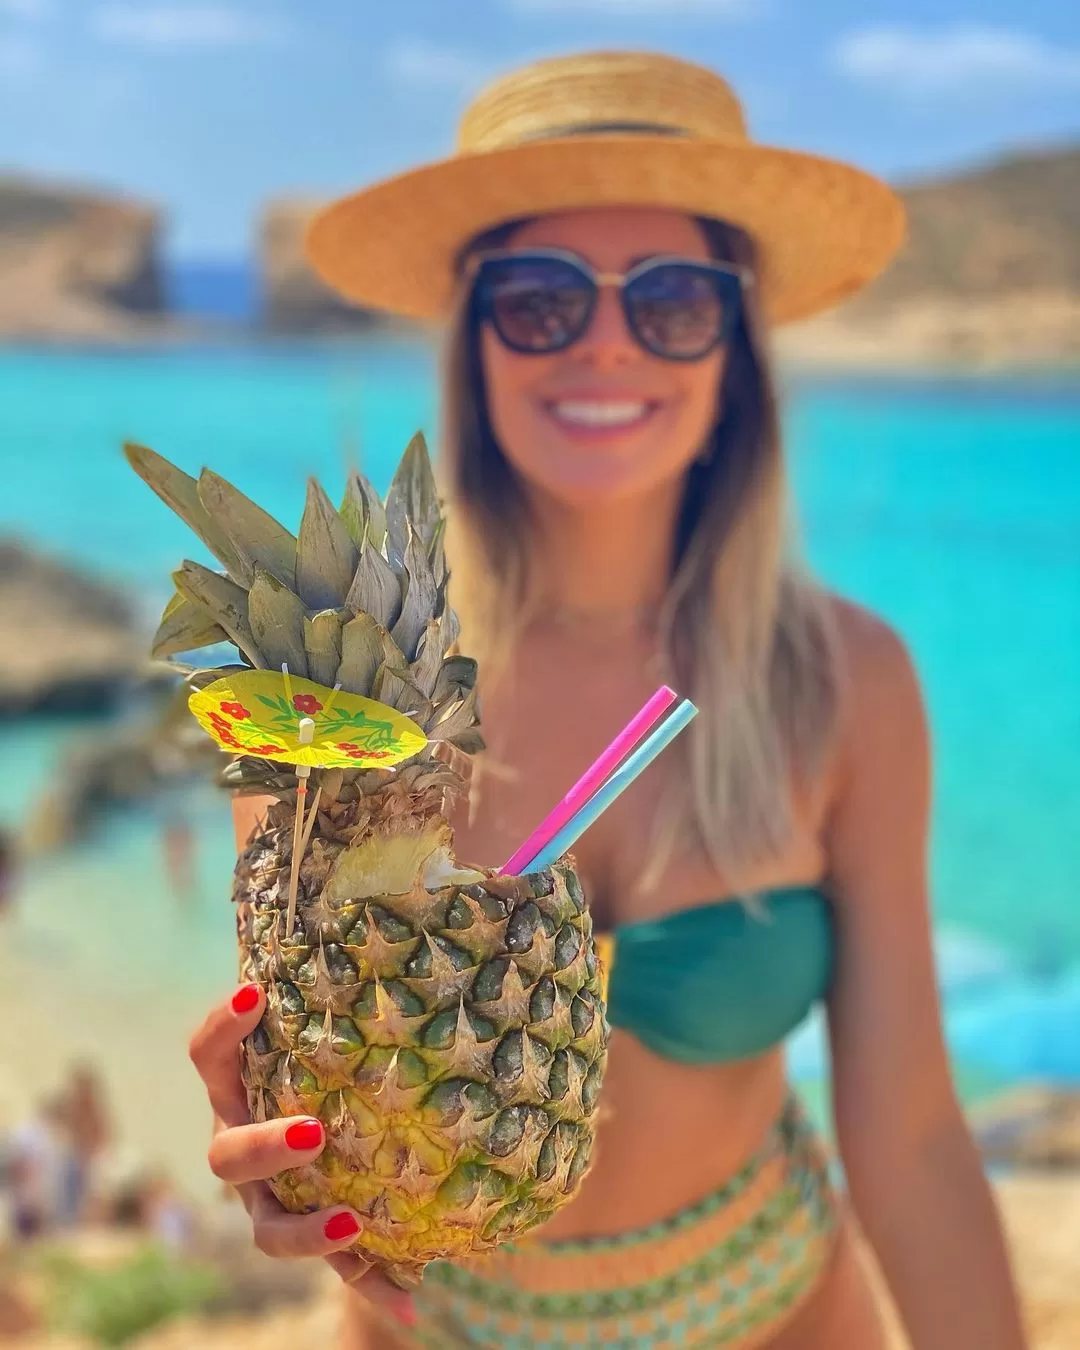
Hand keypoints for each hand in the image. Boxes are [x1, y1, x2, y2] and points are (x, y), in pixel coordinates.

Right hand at [189, 984, 415, 1328]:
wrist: (344, 1084)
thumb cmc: (340, 1025)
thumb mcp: (343, 991)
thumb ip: (364, 951)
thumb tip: (450, 880)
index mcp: (239, 1082)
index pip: (209, 1053)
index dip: (220, 1028)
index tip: (252, 996)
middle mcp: (244, 1140)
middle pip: (227, 1155)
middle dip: (262, 1146)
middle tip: (311, 1132)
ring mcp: (276, 1195)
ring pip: (270, 1227)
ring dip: (307, 1233)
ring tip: (354, 1225)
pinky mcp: (321, 1229)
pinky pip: (342, 1268)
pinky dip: (375, 1284)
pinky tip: (416, 1301)